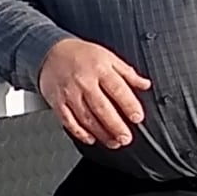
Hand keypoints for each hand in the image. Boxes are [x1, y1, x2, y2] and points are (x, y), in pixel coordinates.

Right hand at [37, 37, 152, 147]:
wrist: (51, 52)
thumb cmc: (82, 55)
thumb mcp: (108, 57)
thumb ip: (128, 73)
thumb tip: (145, 84)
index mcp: (100, 69)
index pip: (118, 89)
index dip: (129, 105)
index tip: (137, 117)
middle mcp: (84, 82)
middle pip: (102, 108)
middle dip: (115, 125)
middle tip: (126, 138)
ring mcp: (69, 93)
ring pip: (86, 117)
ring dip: (101, 133)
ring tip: (113, 142)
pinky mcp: (57, 102)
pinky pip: (68, 121)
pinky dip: (80, 132)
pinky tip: (91, 138)